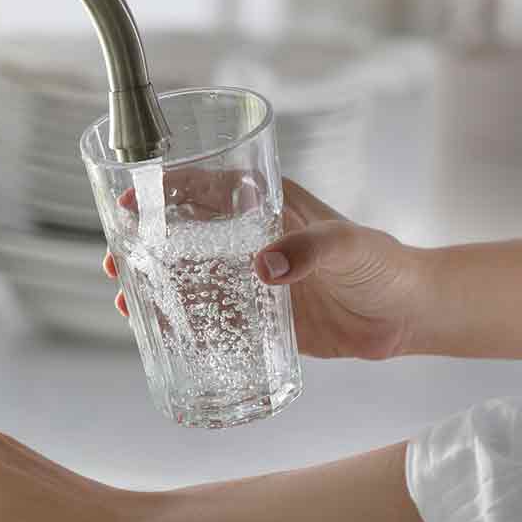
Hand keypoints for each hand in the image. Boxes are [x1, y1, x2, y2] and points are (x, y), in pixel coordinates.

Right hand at [104, 179, 427, 359]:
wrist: (407, 315)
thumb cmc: (383, 265)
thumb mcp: (349, 246)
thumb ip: (311, 250)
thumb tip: (265, 267)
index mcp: (265, 205)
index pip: (203, 187)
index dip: (162, 190)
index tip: (129, 202)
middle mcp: (249, 238)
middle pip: (181, 234)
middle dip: (143, 244)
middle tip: (114, 259)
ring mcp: (249, 278)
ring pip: (187, 277)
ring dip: (153, 286)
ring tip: (125, 302)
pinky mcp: (256, 315)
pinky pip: (209, 317)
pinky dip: (181, 322)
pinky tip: (159, 333)